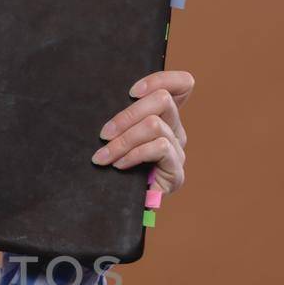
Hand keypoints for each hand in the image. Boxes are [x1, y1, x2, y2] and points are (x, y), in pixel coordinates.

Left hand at [90, 69, 195, 196]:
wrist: (114, 205)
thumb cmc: (110, 164)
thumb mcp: (114, 134)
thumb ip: (120, 116)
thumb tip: (100, 93)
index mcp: (164, 117)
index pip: (183, 85)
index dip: (160, 79)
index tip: (131, 93)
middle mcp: (176, 130)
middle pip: (163, 100)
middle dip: (128, 115)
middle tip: (104, 134)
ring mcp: (178, 151)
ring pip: (155, 125)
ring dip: (124, 140)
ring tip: (104, 156)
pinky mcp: (176, 172)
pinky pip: (159, 148)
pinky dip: (134, 154)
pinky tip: (119, 165)